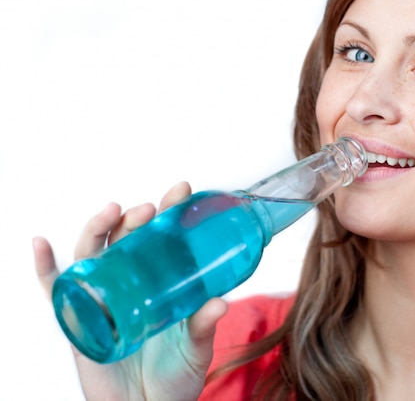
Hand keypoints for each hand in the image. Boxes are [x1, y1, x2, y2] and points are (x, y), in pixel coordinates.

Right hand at [33, 182, 228, 400]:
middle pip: (126, 239)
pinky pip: (54, 290)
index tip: (181, 191)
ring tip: (113, 211)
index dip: (168, 212)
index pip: (162, 239)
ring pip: (93, 253)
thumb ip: (203, 325)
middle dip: (136, 217)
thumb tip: (219, 302)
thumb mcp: (195, 348)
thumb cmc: (174, 378)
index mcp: (160, 284)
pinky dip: (45, 267)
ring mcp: (101, 298)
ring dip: (99, 228)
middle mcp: (130, 284)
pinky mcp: (77, 319)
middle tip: (151, 208)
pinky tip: (41, 244)